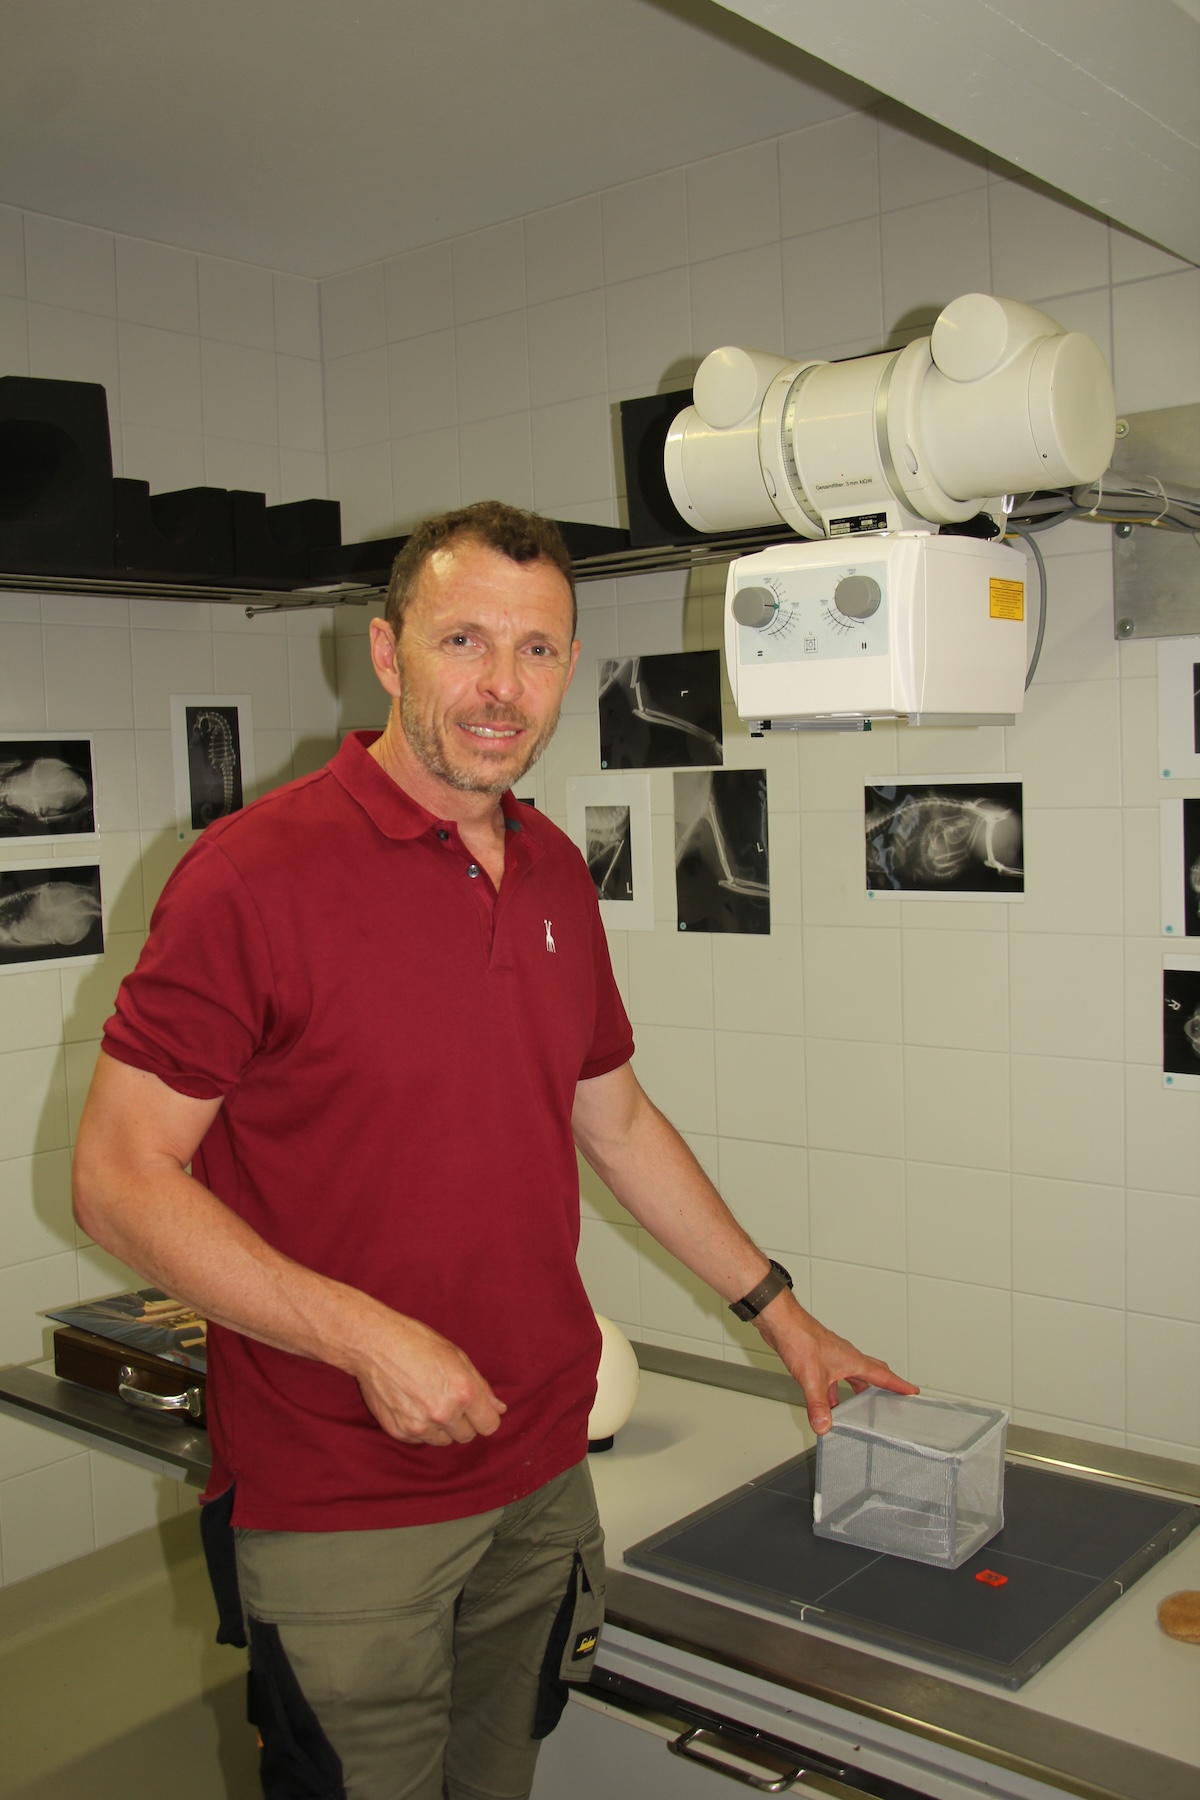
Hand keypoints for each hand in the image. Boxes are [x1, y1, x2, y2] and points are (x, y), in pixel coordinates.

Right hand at [349, 1305, 506, 1446]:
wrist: (375, 1344)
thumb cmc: (418, 1343)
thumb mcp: (457, 1357)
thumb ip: (481, 1387)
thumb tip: (498, 1409)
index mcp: (463, 1392)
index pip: (489, 1426)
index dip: (485, 1417)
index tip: (478, 1410)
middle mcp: (443, 1413)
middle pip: (467, 1436)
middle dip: (463, 1421)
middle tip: (448, 1398)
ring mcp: (419, 1425)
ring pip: (444, 1440)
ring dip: (442, 1426)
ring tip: (428, 1399)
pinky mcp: (399, 1431)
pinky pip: (421, 1440)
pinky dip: (420, 1428)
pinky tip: (412, 1404)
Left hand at [755, 1292, 917, 1435]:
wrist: (781, 1322)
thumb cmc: (800, 1338)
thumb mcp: (812, 1377)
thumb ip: (819, 1405)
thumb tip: (824, 1426)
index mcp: (853, 1361)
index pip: (883, 1376)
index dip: (899, 1385)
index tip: (913, 1392)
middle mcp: (846, 1358)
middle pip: (871, 1374)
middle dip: (884, 1387)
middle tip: (894, 1398)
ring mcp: (832, 1358)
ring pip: (851, 1377)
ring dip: (857, 1392)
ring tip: (861, 1408)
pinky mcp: (818, 1359)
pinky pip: (833, 1379)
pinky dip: (834, 1392)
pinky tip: (826, 1402)